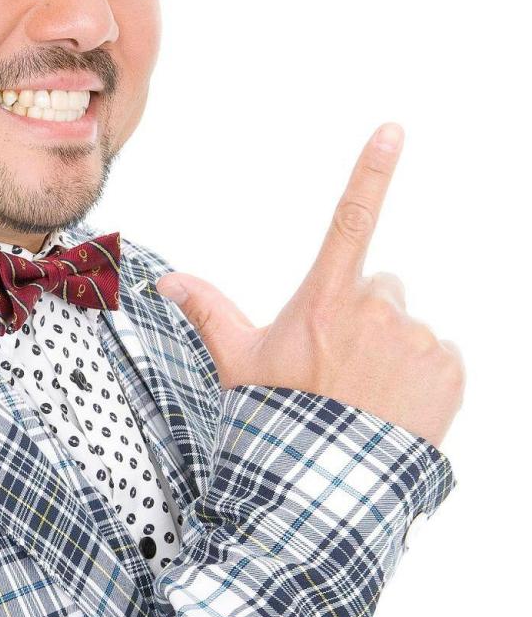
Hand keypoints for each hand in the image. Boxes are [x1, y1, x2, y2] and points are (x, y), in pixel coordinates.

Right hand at [155, 123, 464, 448]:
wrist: (327, 488)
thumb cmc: (279, 422)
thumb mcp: (239, 366)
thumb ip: (209, 312)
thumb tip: (168, 278)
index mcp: (326, 298)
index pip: (351, 218)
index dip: (373, 169)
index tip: (394, 128)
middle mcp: (376, 309)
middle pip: (381, 289)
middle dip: (366, 318)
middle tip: (340, 370)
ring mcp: (417, 338)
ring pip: (410, 328)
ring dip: (394, 353)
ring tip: (367, 399)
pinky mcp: (449, 369)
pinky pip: (441, 358)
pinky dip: (425, 380)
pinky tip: (395, 410)